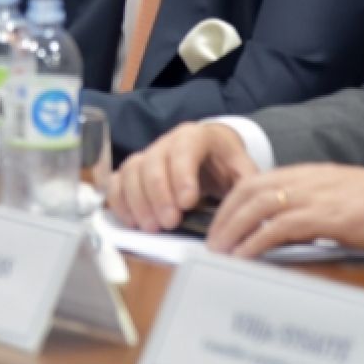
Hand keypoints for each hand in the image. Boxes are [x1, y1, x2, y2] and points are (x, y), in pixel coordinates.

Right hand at [108, 121, 258, 231]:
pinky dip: (120, 202)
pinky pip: (117, 182)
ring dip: (138, 202)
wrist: (212, 157)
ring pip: (131, 172)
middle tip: (169, 223)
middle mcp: (166, 142)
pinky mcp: (133, 172)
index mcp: (195, 136)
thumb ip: (245, 184)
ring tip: (152, 227)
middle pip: (153, 162)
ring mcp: (147, 155)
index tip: (188, 202)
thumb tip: (247, 206)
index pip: (184, 149)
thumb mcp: (242, 170)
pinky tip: (133, 222)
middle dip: (159, 195)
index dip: (182, 175)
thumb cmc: (226, 164)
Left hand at [204, 164, 363, 257]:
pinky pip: (279, 228)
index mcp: (305, 173)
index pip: (253, 182)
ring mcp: (314, 196)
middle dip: (223, 218)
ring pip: (257, 207)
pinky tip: (244, 257)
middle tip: (210, 244)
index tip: (217, 225)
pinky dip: (256, 242)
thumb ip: (309, 207)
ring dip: (233, 231)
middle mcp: (304, 179)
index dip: (230, 204)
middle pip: (247, 193)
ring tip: (219, 254)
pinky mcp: (325, 216)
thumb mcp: (337, 199)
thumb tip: (283, 232)